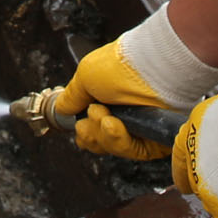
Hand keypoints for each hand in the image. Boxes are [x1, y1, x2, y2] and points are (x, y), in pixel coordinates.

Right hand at [50, 40, 175, 159]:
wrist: (155, 67)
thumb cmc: (123, 66)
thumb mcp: (87, 76)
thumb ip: (73, 96)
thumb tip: (61, 108)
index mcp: (110, 99)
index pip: (92, 127)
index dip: (84, 132)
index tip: (80, 125)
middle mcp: (126, 114)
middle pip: (100, 142)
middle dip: (91, 133)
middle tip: (94, 115)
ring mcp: (141, 128)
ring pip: (114, 148)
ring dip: (103, 134)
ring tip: (106, 117)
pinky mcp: (156, 140)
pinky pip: (132, 151)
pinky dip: (119, 140)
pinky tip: (114, 125)